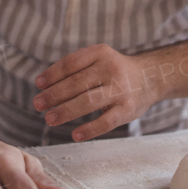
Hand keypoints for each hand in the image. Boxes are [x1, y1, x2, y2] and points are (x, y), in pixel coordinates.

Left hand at [34, 43, 160, 141]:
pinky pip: (106, 121)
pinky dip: (89, 129)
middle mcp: (111, 69)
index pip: (71, 63)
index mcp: (100, 53)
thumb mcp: (98, 59)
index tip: (38, 84)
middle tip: (37, 104)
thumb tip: (44, 86)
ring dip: (66, 111)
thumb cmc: (114, 71)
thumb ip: (75, 69)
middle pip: (77, 83)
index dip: (52, 74)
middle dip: (54, 95)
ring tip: (49, 119)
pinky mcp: (128, 109)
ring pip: (89, 102)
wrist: (150, 78)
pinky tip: (75, 135)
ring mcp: (120, 90)